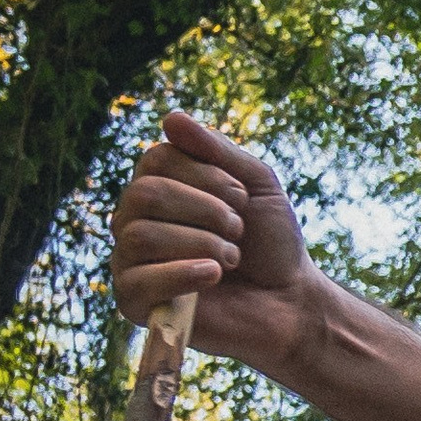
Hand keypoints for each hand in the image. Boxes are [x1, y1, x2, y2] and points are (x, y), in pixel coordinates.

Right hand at [111, 110, 318, 372]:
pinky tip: (213, 275)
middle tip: (239, 230)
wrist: (290, 303)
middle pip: (144, 195)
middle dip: (204, 210)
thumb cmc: (272, 243)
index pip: (156, 160)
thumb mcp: (257, 184)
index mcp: (159, 187)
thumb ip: (217, 150)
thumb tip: (170, 117)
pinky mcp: (134, 303)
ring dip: (200, 243)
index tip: (242, 197)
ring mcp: (131, 261)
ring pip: (139, 236)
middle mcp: (135, 219)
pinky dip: (181, 274)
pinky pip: (135, 281)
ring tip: (232, 258)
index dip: (205, 175)